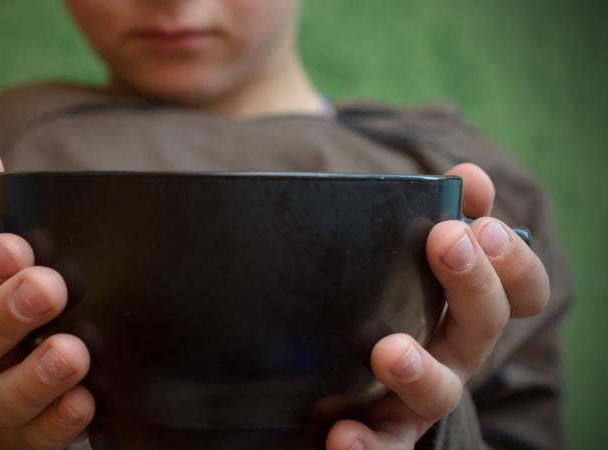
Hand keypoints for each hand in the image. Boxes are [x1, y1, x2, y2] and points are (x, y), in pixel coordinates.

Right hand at [0, 146, 94, 449]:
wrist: (30, 379)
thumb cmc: (15, 297)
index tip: (15, 245)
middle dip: (5, 312)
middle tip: (48, 286)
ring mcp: (3, 393)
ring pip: (3, 396)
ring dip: (35, 374)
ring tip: (73, 352)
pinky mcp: (34, 431)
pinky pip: (40, 435)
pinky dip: (60, 420)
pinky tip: (86, 402)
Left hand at [325, 163, 549, 449]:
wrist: (335, 374)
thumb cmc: (382, 299)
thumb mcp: (406, 254)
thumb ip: (434, 212)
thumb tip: (469, 176)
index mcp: (466, 308)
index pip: (518, 287)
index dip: (513, 255)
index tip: (480, 210)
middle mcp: (453, 353)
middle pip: (485, 325)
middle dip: (473, 281)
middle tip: (450, 239)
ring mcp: (417, 396)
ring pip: (439, 392)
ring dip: (419, 370)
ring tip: (390, 351)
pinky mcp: (380, 431)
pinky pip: (383, 447)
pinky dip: (367, 445)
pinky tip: (342, 433)